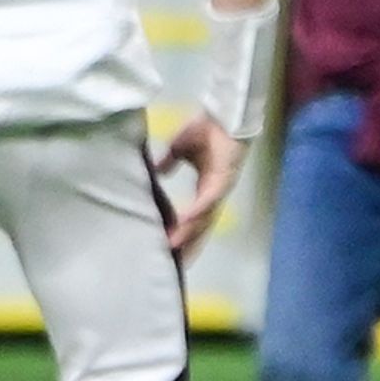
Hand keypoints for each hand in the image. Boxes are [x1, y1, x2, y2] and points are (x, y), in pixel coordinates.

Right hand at [159, 115, 241, 256]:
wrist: (223, 116)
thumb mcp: (180, 149)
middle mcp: (214, 194)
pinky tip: (183, 222)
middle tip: (175, 265)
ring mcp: (219, 189)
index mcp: (205, 189)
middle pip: (201, 227)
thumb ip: (169, 163)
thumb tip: (156, 172)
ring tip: (172, 248)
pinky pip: (207, 200)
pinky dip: (195, 211)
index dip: (184, 235)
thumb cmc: (206, 131)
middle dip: (189, 246)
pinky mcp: (222, 180)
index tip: (170, 251)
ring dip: (188, 233)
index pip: (194, 219)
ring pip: (203, 218)